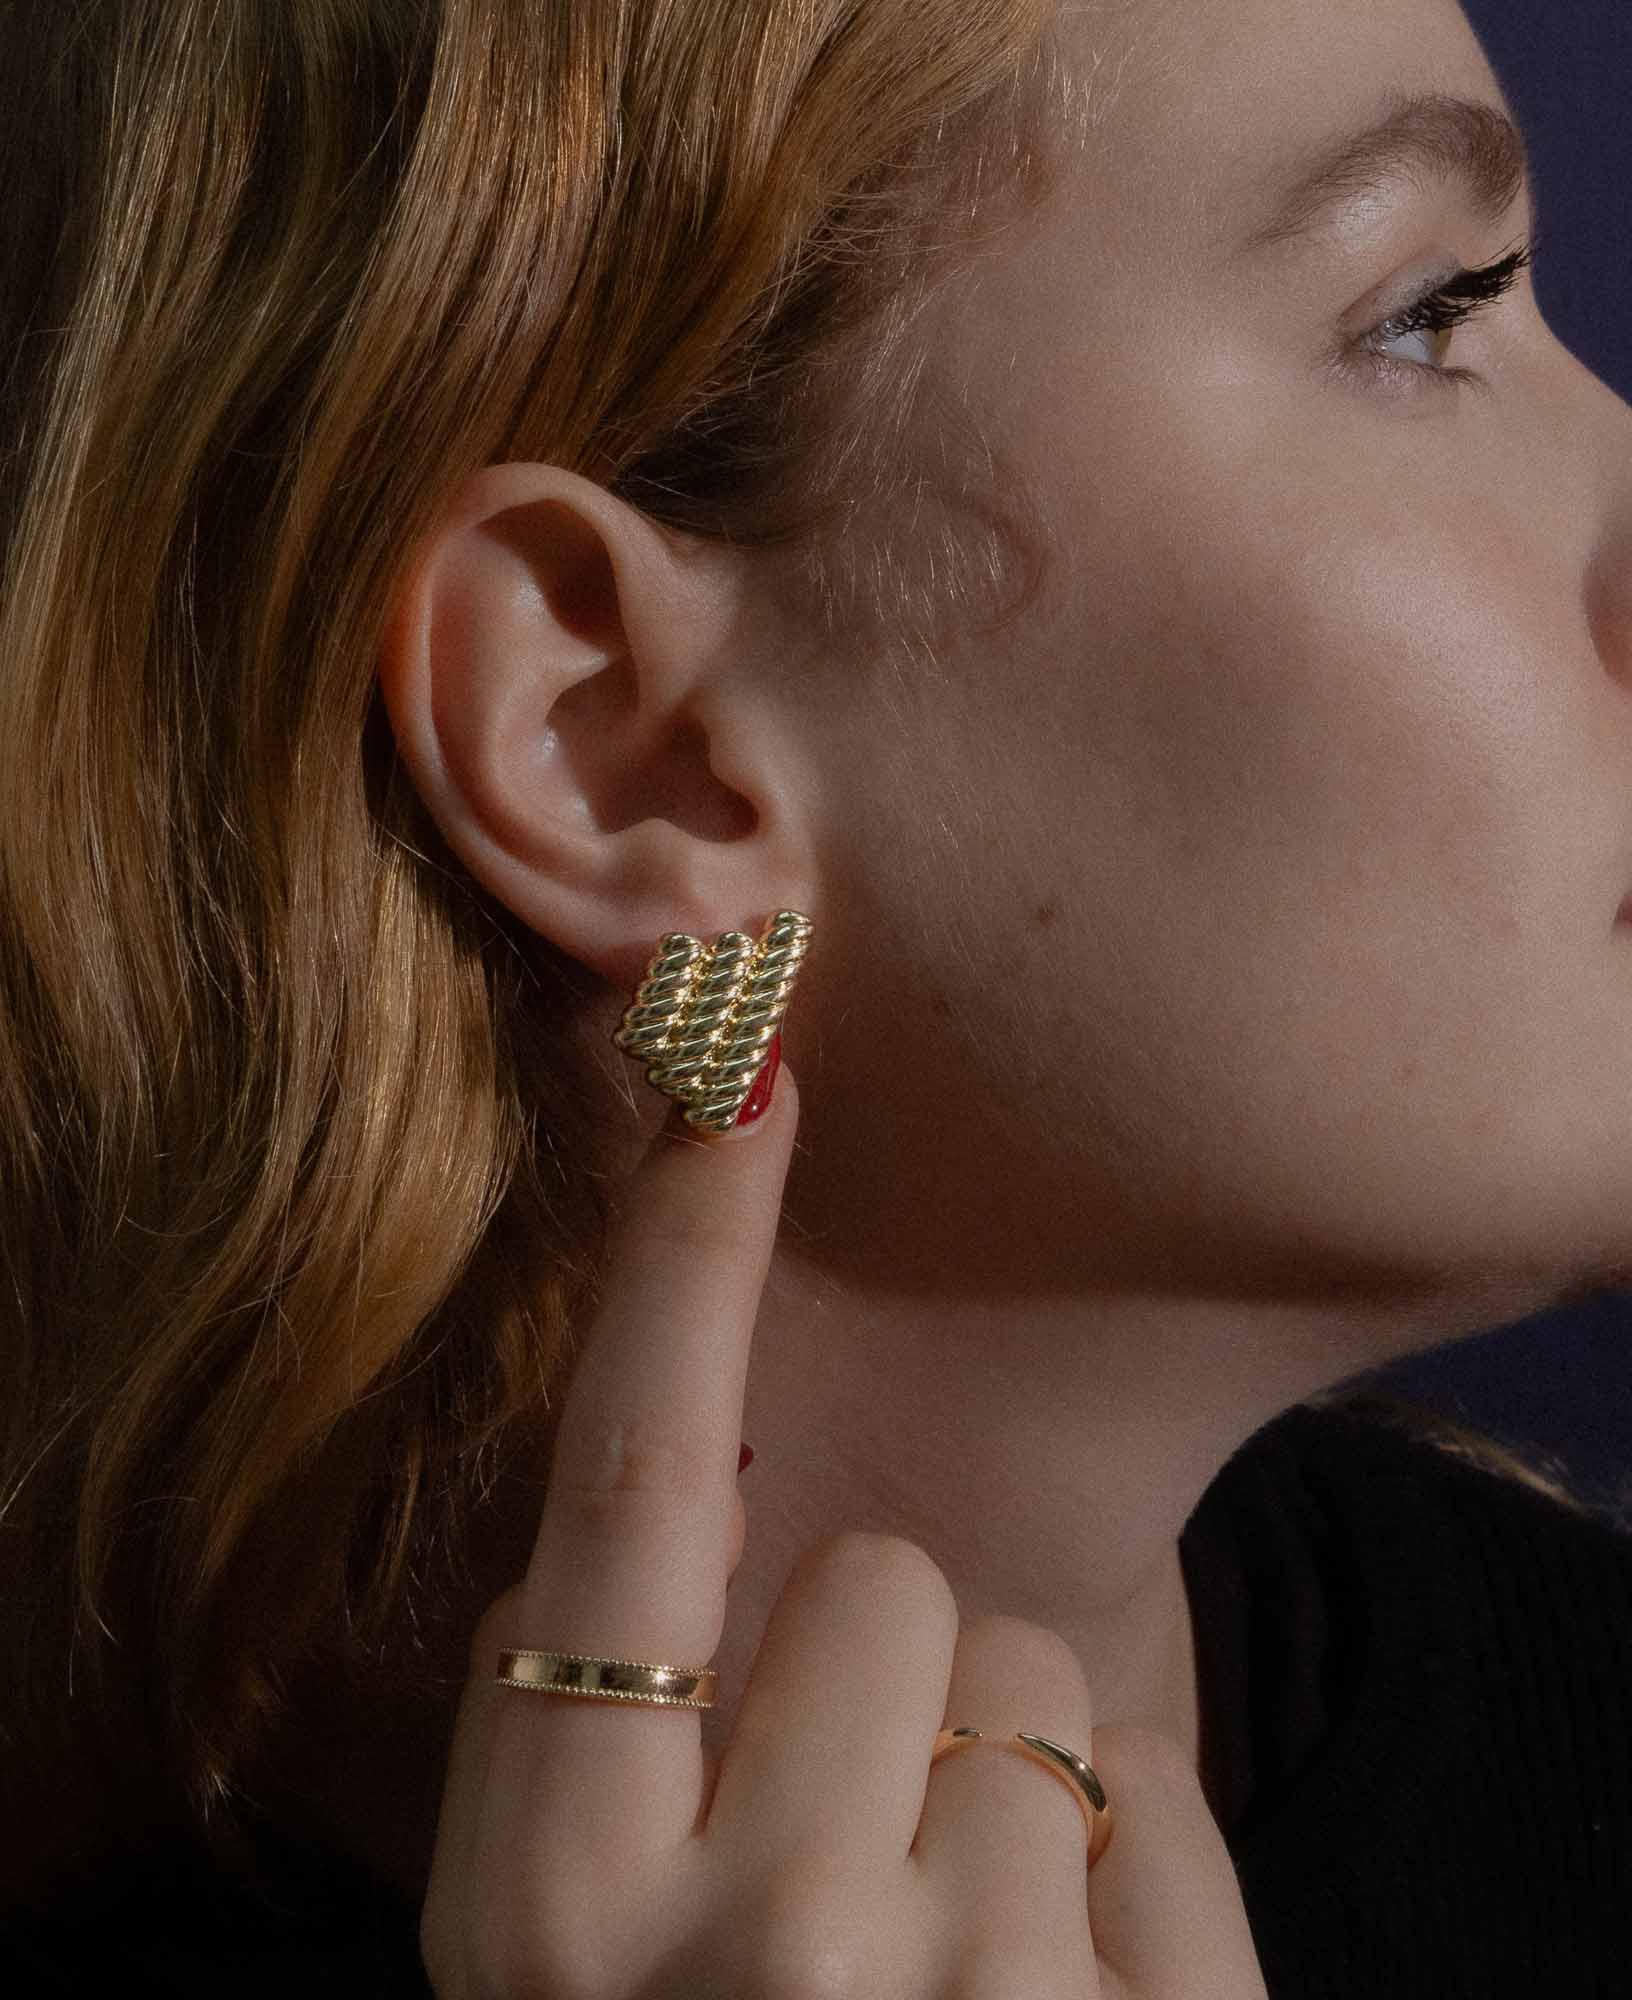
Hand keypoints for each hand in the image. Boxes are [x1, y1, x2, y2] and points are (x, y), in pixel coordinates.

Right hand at [420, 1066, 1269, 1997]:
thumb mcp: (545, 1932)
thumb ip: (568, 1717)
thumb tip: (627, 1493)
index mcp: (555, 1902)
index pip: (625, 1506)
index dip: (677, 1273)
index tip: (738, 1076)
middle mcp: (748, 1954)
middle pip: (892, 1583)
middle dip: (879, 1667)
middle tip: (837, 1830)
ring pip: (1037, 1674)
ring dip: (995, 1770)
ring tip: (933, 1939)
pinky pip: (1160, 1781)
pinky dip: (1117, 1852)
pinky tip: (1047, 1987)